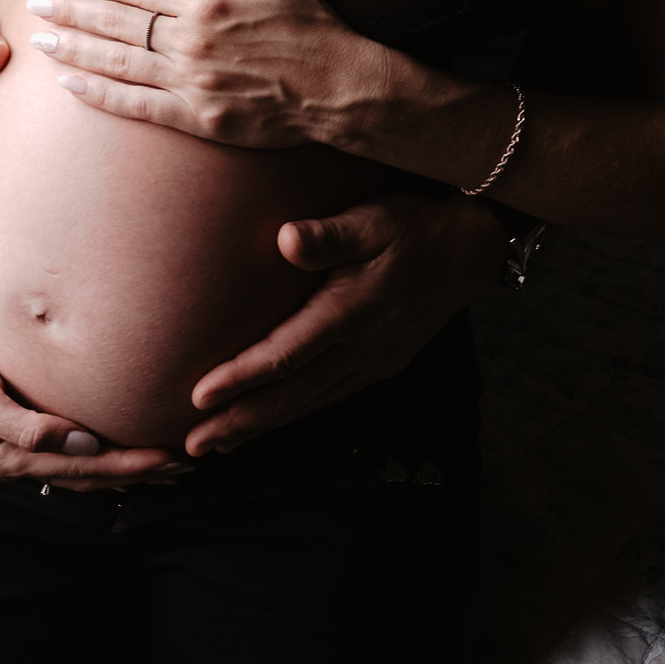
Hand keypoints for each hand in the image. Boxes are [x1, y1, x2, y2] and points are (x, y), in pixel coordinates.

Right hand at [0, 302, 183, 491]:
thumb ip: (26, 427)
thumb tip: (81, 445)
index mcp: (8, 456)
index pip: (84, 469)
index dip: (130, 466)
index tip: (172, 460)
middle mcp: (15, 455)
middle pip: (89, 473)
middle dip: (137, 472)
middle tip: (185, 465)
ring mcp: (15, 439)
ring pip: (81, 463)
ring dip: (123, 464)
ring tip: (163, 463)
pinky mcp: (16, 416)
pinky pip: (68, 443)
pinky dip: (100, 448)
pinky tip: (114, 441)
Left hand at [25, 0, 374, 148]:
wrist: (338, 85)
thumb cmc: (304, 21)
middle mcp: (191, 40)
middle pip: (116, 23)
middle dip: (71, 13)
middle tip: (36, 7)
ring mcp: (192, 82)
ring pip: (118, 63)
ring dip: (75, 51)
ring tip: (42, 43)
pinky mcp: (198, 118)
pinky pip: (137, 106)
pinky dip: (101, 95)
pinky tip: (72, 86)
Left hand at [181, 191, 507, 455]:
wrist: (472, 248)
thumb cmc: (416, 224)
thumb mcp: (376, 217)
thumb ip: (332, 233)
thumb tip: (287, 239)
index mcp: (351, 312)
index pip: (286, 354)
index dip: (240, 377)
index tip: (198, 396)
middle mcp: (360, 347)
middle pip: (291, 395)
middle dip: (240, 422)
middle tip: (192, 445)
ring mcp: (372, 361)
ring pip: (308, 404)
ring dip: (261, 426)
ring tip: (217, 446)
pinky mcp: (380, 364)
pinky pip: (329, 398)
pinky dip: (294, 414)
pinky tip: (271, 422)